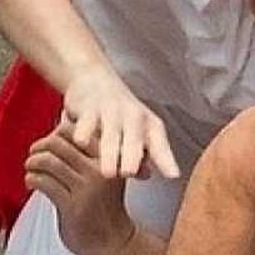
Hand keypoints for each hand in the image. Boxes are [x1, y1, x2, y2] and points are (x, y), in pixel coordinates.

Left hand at [25, 128, 135, 254]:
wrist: (113, 243)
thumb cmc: (104, 208)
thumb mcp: (103, 175)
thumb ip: (85, 155)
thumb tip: (55, 131)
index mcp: (110, 158)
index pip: (76, 131)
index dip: (55, 134)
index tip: (48, 143)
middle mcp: (101, 169)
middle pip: (59, 143)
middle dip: (40, 146)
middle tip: (33, 153)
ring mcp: (87, 188)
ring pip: (49, 161)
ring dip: (33, 162)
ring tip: (30, 167)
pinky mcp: (73, 206)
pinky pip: (44, 183)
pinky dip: (32, 179)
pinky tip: (31, 182)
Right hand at [61, 66, 178, 180]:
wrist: (93, 79)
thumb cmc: (119, 113)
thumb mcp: (137, 132)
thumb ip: (143, 156)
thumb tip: (146, 175)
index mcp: (150, 126)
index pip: (160, 146)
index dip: (166, 162)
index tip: (173, 175)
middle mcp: (134, 117)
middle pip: (134, 146)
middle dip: (130, 164)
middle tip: (125, 174)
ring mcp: (111, 112)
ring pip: (110, 141)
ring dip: (109, 159)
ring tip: (107, 172)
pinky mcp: (88, 110)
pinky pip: (84, 131)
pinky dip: (83, 138)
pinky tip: (81, 143)